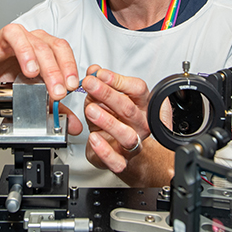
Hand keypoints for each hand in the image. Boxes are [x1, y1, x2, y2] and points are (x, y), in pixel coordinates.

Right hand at [0, 24, 82, 134]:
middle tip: (56, 90)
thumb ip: (54, 108)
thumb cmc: (7, 81)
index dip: (68, 65)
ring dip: (27, 53)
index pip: (59, 48)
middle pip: (42, 46)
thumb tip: (74, 124)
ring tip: (31, 72)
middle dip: (52, 69)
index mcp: (40, 47)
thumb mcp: (34, 95)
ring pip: (17, 37)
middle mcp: (24, 40)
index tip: (71, 85)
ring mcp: (2, 42)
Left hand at [81, 66, 172, 185]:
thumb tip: (93, 70)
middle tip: (90, 84)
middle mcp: (140, 124)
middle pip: (129, 108)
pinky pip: (116, 159)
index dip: (118, 80)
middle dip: (107, 94)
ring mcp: (133, 144)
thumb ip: (99, 84)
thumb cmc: (114, 121)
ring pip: (127, 135)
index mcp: (141, 106)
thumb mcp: (104, 100)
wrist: (117, 150)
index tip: (100, 74)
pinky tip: (93, 138)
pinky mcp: (122, 161)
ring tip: (90, 110)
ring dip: (108, 121)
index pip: (138, 89)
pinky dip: (104, 150)